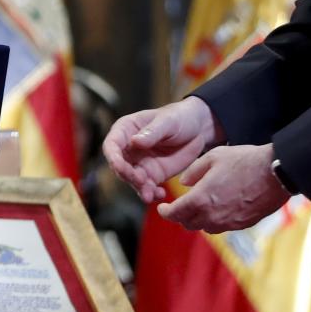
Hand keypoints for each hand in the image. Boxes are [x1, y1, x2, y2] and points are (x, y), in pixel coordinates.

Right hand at [101, 96, 222, 203]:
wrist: (198, 129)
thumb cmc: (179, 117)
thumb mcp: (168, 121)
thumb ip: (152, 132)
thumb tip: (135, 142)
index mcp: (126, 130)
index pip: (111, 145)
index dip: (113, 157)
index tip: (119, 166)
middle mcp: (128, 149)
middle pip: (120, 166)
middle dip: (128, 176)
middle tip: (141, 181)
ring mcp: (140, 164)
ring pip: (132, 180)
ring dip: (139, 188)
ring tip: (150, 194)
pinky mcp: (152, 176)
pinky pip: (147, 188)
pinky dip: (152, 193)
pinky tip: (160, 194)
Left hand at [158, 144, 287, 232]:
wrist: (276, 173)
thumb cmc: (245, 161)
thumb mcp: (213, 157)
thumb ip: (193, 171)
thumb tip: (184, 183)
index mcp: (201, 199)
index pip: (175, 214)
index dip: (165, 212)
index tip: (162, 208)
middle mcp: (212, 216)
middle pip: (188, 224)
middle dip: (180, 216)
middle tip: (179, 206)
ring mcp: (228, 223)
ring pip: (204, 227)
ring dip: (198, 219)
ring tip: (199, 206)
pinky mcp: (242, 225)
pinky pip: (222, 226)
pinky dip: (214, 219)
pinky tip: (219, 207)